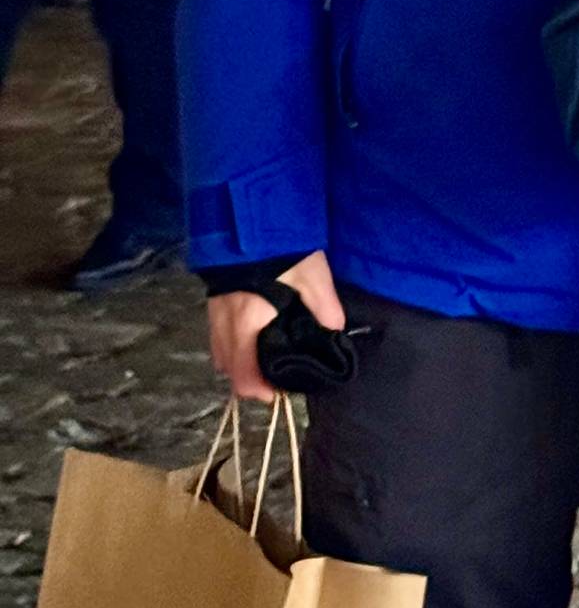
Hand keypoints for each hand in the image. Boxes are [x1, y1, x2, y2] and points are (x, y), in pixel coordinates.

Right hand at [208, 251, 345, 404]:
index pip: (244, 375)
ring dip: (239, 362)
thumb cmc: (281, 248)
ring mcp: (214, 311)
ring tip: (265, 358)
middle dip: (249, 379)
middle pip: (228, 369)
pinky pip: (217, 336)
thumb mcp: (312, 274)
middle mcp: (224, 323)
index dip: (260, 391)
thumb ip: (325, 306)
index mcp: (247, 322)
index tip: (278, 392)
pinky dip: (232, 345)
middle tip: (276, 376)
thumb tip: (336, 332)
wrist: (247, 215)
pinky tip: (252, 335)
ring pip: (220, 353)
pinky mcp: (213, 300)